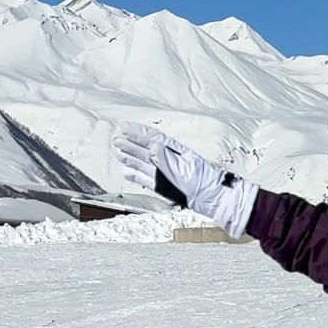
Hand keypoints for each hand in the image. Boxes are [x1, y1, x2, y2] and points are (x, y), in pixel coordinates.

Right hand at [114, 128, 257, 237]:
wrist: (211, 198)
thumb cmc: (203, 180)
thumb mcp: (186, 167)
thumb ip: (168, 159)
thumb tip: (152, 147)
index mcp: (175, 151)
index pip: (153, 139)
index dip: (139, 133)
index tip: (125, 128)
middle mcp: (168, 160)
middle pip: (145, 150)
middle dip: (131, 144)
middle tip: (116, 139)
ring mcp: (165, 173)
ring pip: (143, 164)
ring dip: (131, 158)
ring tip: (118, 152)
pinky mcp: (164, 186)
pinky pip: (146, 179)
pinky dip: (136, 176)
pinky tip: (126, 172)